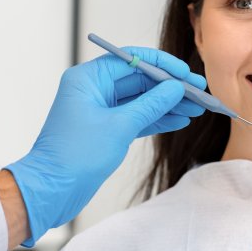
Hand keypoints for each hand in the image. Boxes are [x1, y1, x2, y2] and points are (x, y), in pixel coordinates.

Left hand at [5, 47, 205, 245]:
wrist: (51, 191)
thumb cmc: (74, 156)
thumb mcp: (119, 127)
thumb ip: (150, 105)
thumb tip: (175, 88)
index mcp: (88, 78)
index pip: (132, 59)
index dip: (163, 65)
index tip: (186, 74)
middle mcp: (93, 89)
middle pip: (139, 79)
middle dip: (170, 87)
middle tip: (200, 93)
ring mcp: (100, 110)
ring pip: (141, 100)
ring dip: (168, 104)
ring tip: (197, 108)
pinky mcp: (106, 130)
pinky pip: (136, 118)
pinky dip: (157, 119)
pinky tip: (180, 120)